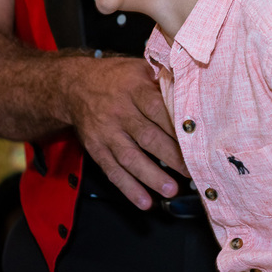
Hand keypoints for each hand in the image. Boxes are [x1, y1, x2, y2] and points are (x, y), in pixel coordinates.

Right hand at [65, 56, 187, 209]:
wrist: (74, 86)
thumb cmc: (116, 77)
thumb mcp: (139, 68)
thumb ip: (163, 79)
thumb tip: (196, 90)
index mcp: (134, 89)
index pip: (158, 108)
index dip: (176, 127)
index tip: (197, 141)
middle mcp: (119, 111)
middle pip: (147, 136)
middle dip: (171, 156)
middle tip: (193, 171)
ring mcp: (106, 132)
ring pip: (130, 157)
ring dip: (151, 176)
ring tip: (171, 190)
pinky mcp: (96, 148)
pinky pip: (112, 170)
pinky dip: (128, 188)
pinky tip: (144, 202)